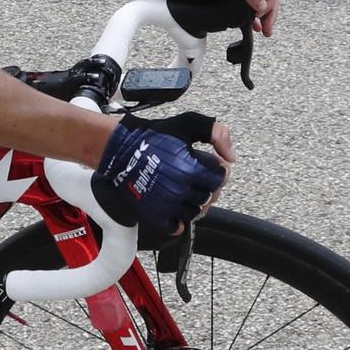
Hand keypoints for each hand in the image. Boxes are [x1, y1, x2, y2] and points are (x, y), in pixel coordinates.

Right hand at [90, 114, 228, 235]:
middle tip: (198, 175)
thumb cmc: (152, 136)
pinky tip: (178, 206)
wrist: (118, 149)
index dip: (218, 170)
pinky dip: (180, 220)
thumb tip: (230, 157)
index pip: (220, 178)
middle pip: (210, 196)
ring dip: (196, 201)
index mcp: (192, 169)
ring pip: (196, 211)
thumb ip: (216, 133)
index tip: (211, 164)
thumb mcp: (189, 123)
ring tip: (187, 187)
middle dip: (208, 185)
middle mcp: (181, 190)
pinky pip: (177, 226)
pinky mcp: (155, 215)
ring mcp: (168, 205)